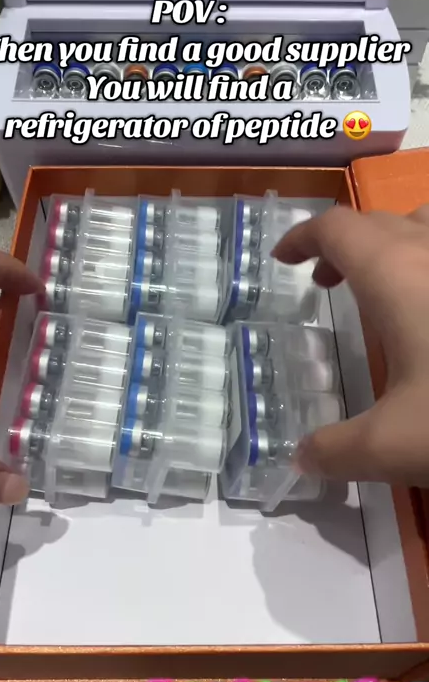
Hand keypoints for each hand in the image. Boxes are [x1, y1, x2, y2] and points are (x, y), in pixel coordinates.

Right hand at [272, 205, 428, 486]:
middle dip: (346, 246)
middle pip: (382, 222)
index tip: (283, 260)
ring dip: (398, 245)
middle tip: (327, 284)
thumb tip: (301, 460)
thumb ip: (338, 452)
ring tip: (391, 289)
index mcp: (396, 272)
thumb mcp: (396, 446)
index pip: (337, 228)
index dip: (303, 237)